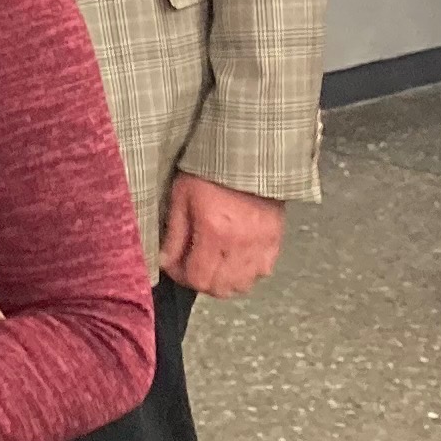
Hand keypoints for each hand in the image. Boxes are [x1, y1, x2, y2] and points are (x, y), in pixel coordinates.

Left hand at [160, 173, 285, 297]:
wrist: (249, 153)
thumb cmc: (211, 170)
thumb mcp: (182, 196)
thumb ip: (174, 233)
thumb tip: (165, 261)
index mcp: (214, 231)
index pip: (197, 278)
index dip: (181, 276)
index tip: (174, 264)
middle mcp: (240, 244)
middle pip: (221, 288)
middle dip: (201, 281)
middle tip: (191, 265)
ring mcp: (262, 244)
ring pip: (243, 285)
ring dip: (225, 281)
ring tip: (213, 263)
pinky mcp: (275, 239)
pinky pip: (263, 272)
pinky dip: (248, 272)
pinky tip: (236, 257)